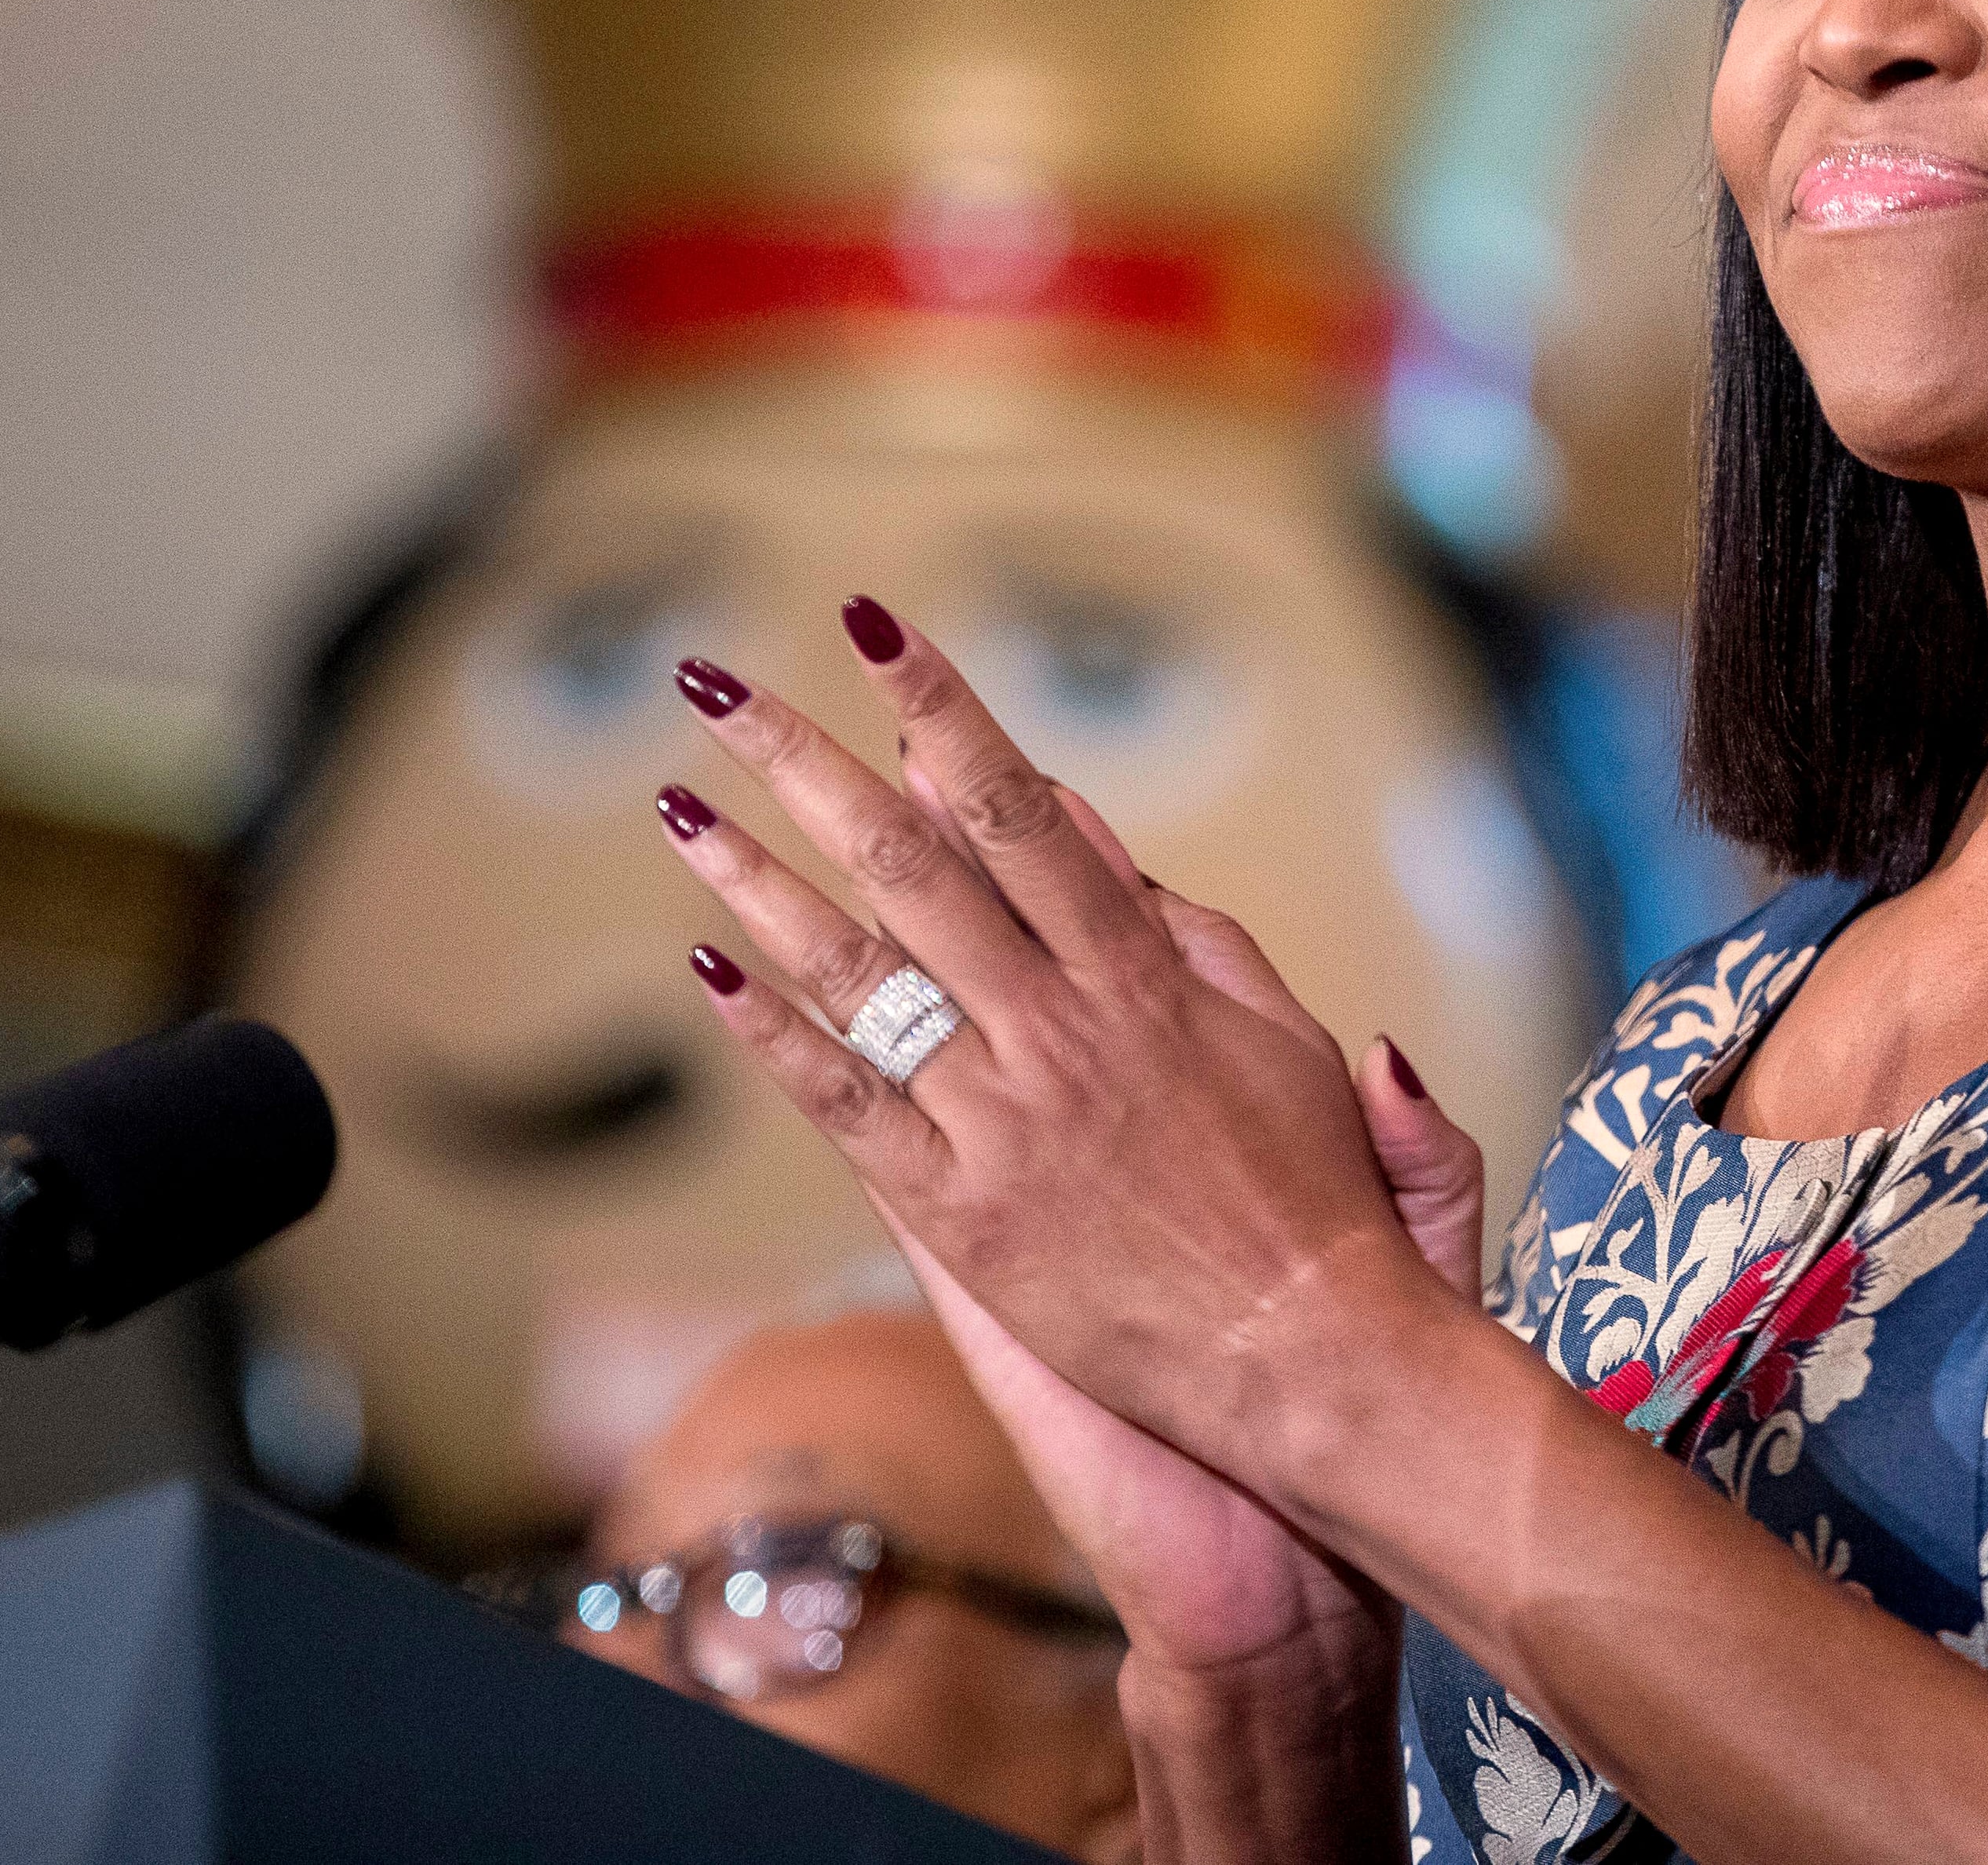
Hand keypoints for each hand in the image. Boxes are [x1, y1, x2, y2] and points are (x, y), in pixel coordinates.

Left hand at [653, 610, 1476, 1554]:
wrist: (1305, 1357)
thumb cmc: (1310, 1196)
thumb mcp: (1279, 1035)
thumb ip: (1185, 928)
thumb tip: (1087, 822)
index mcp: (1142, 977)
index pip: (1022, 810)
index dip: (943, 712)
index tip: (874, 631)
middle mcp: (1060, 1032)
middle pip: (913, 864)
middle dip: (806, 764)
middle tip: (717, 689)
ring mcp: (1002, 1121)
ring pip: (856, 973)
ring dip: (755, 880)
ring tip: (677, 806)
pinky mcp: (959, 1215)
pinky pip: (844, 1109)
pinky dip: (773, 1035)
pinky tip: (708, 972)